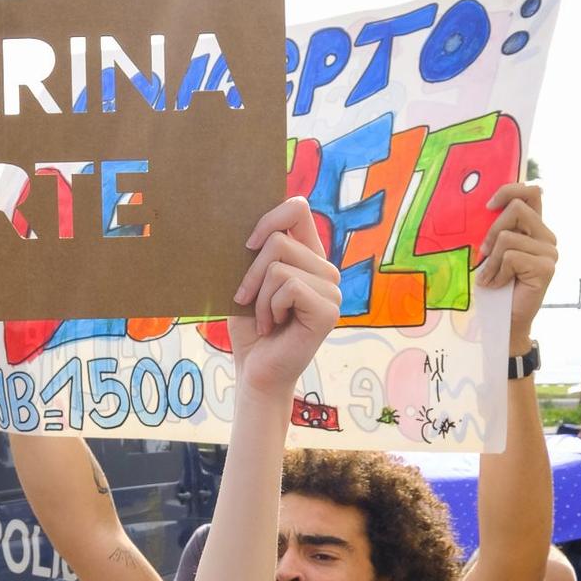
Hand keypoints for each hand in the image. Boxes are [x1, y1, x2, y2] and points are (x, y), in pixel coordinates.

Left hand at [230, 197, 341, 398]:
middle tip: (249, 301)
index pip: (298, 209)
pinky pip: (288, 286)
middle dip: (251, 273)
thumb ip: (258, 251)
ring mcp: (332, 290)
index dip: (270, 217)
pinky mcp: (328, 310)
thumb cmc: (251, 328)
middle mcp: (326, 270)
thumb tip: (248, 226)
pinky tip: (274, 325)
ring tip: (265, 319)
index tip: (248, 244)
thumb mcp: (249, 281)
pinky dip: (269, 308)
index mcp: (309, 257)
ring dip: (259, 297)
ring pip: (279, 266)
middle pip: (279, 240)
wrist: (256, 371)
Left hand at [475, 182, 557, 346]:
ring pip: (508, 237)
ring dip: (491, 260)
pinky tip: (500, 285)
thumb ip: (499, 228)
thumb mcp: (494, 250)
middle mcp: (547, 237)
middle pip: (516, 209)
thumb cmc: (497, 284)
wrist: (505, 319)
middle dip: (492, 230)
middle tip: (484, 254)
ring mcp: (549, 252)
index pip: (532, 192)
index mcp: (536, 228)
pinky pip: (510, 257)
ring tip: (493, 277)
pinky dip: (496, 273)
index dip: (509, 190)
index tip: (489, 206)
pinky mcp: (545, 268)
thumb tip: (487, 206)